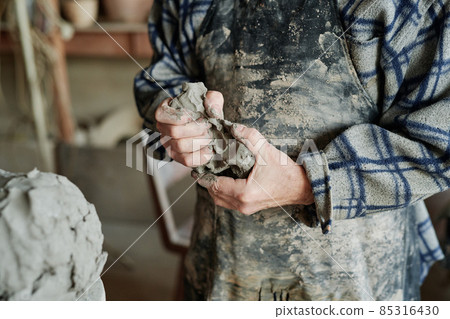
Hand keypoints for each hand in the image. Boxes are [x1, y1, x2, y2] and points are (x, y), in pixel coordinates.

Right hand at [155, 91, 223, 166]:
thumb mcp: (209, 99)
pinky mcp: (179, 158)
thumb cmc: (204, 111)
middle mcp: (164, 130)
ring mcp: (170, 145)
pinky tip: (209, 149)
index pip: (161, 114)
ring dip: (199, 141)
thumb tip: (212, 109)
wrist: (208, 127)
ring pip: (180, 146)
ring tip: (209, 136)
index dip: (178, 116)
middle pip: (174, 132)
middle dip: (195, 129)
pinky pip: (186, 160)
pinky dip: (200, 155)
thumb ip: (212, 99)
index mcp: (165, 113)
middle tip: (207, 126)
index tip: (192, 115)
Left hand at [193, 124, 314, 214]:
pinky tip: (225, 178)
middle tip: (204, 166)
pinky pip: (229, 203)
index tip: (200, 163)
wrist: (302, 187)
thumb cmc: (285, 171)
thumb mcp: (266, 151)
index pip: (215, 185)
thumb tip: (233, 127)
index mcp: (244, 192)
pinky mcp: (250, 209)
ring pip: (220, 200)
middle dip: (207, 181)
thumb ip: (249, 137)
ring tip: (213, 171)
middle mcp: (243, 204)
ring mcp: (246, 209)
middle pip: (214, 194)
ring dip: (214, 188)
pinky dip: (223, 192)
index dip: (204, 174)